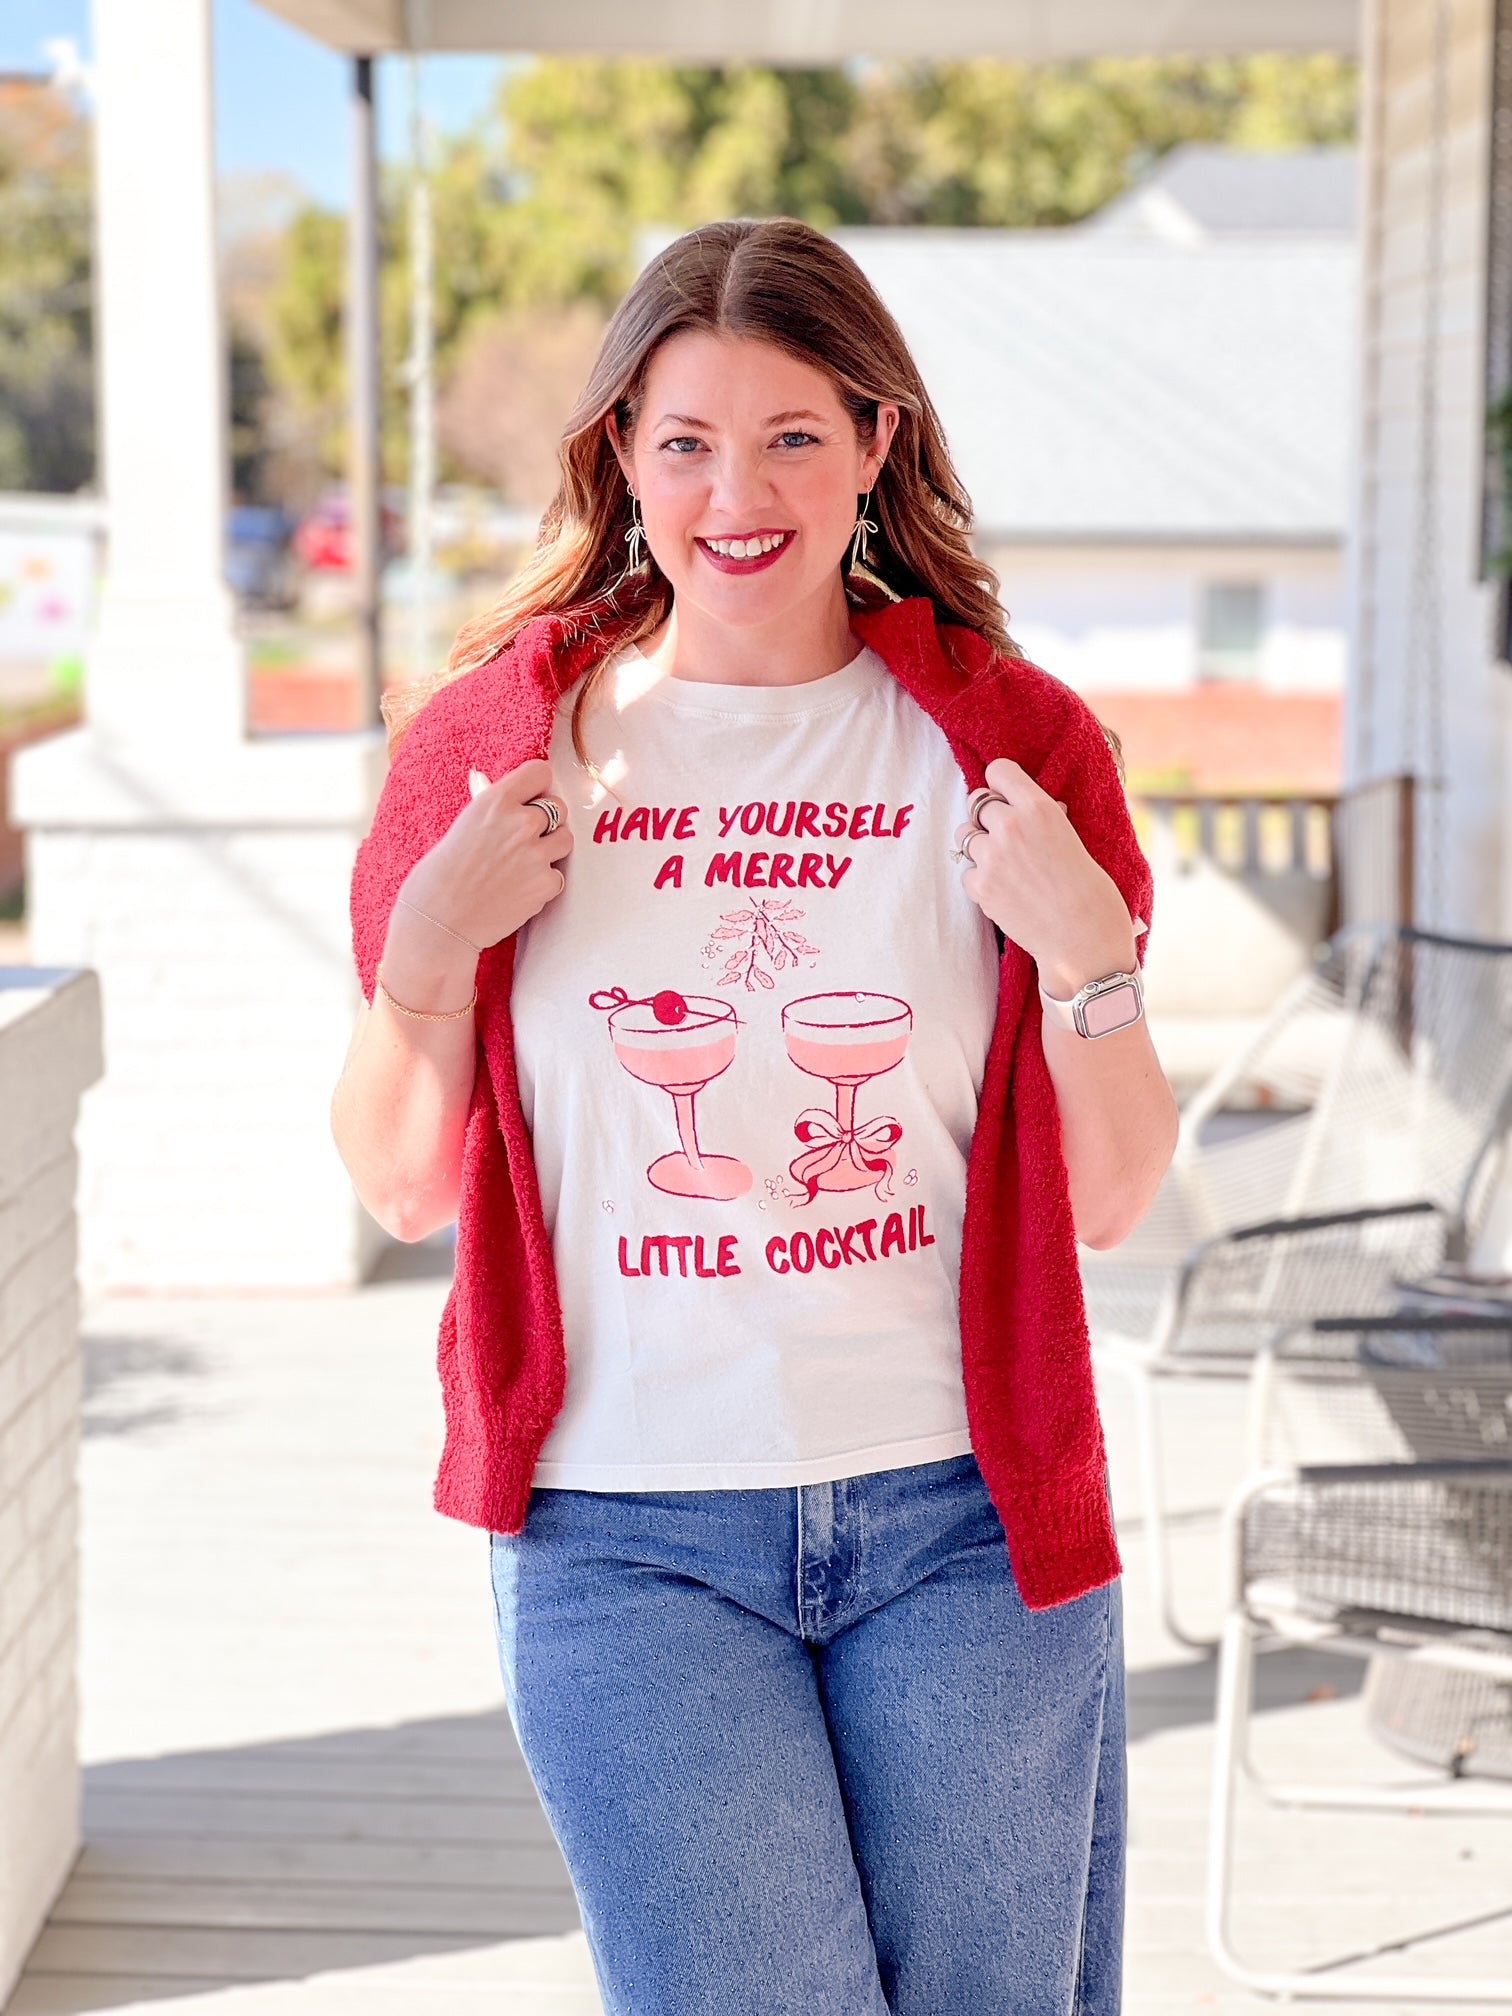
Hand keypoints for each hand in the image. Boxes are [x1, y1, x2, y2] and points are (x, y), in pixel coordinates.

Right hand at [400, 757, 573, 952]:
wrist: (438, 923)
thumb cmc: (439, 875)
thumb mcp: (460, 827)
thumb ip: (484, 802)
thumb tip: (481, 776)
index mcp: (495, 801)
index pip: (540, 772)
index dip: (537, 788)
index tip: (530, 800)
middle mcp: (521, 822)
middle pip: (559, 807)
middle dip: (546, 822)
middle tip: (522, 840)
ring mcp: (536, 854)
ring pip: (566, 839)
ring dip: (550, 849)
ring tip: (522, 865)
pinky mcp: (546, 884)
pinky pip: (558, 876)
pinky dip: (544, 883)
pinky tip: (518, 890)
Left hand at [954, 757, 1135, 997]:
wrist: (1083, 939)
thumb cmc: (1090, 891)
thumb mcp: (1073, 839)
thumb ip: (1046, 818)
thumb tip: (1032, 807)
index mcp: (1039, 807)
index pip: (998, 771)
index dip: (1001, 785)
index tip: (1006, 797)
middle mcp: (1011, 826)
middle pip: (975, 802)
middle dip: (988, 816)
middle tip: (1005, 836)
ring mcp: (991, 857)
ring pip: (964, 836)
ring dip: (979, 846)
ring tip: (1003, 863)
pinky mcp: (980, 886)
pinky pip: (966, 872)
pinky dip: (979, 879)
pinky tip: (1003, 889)